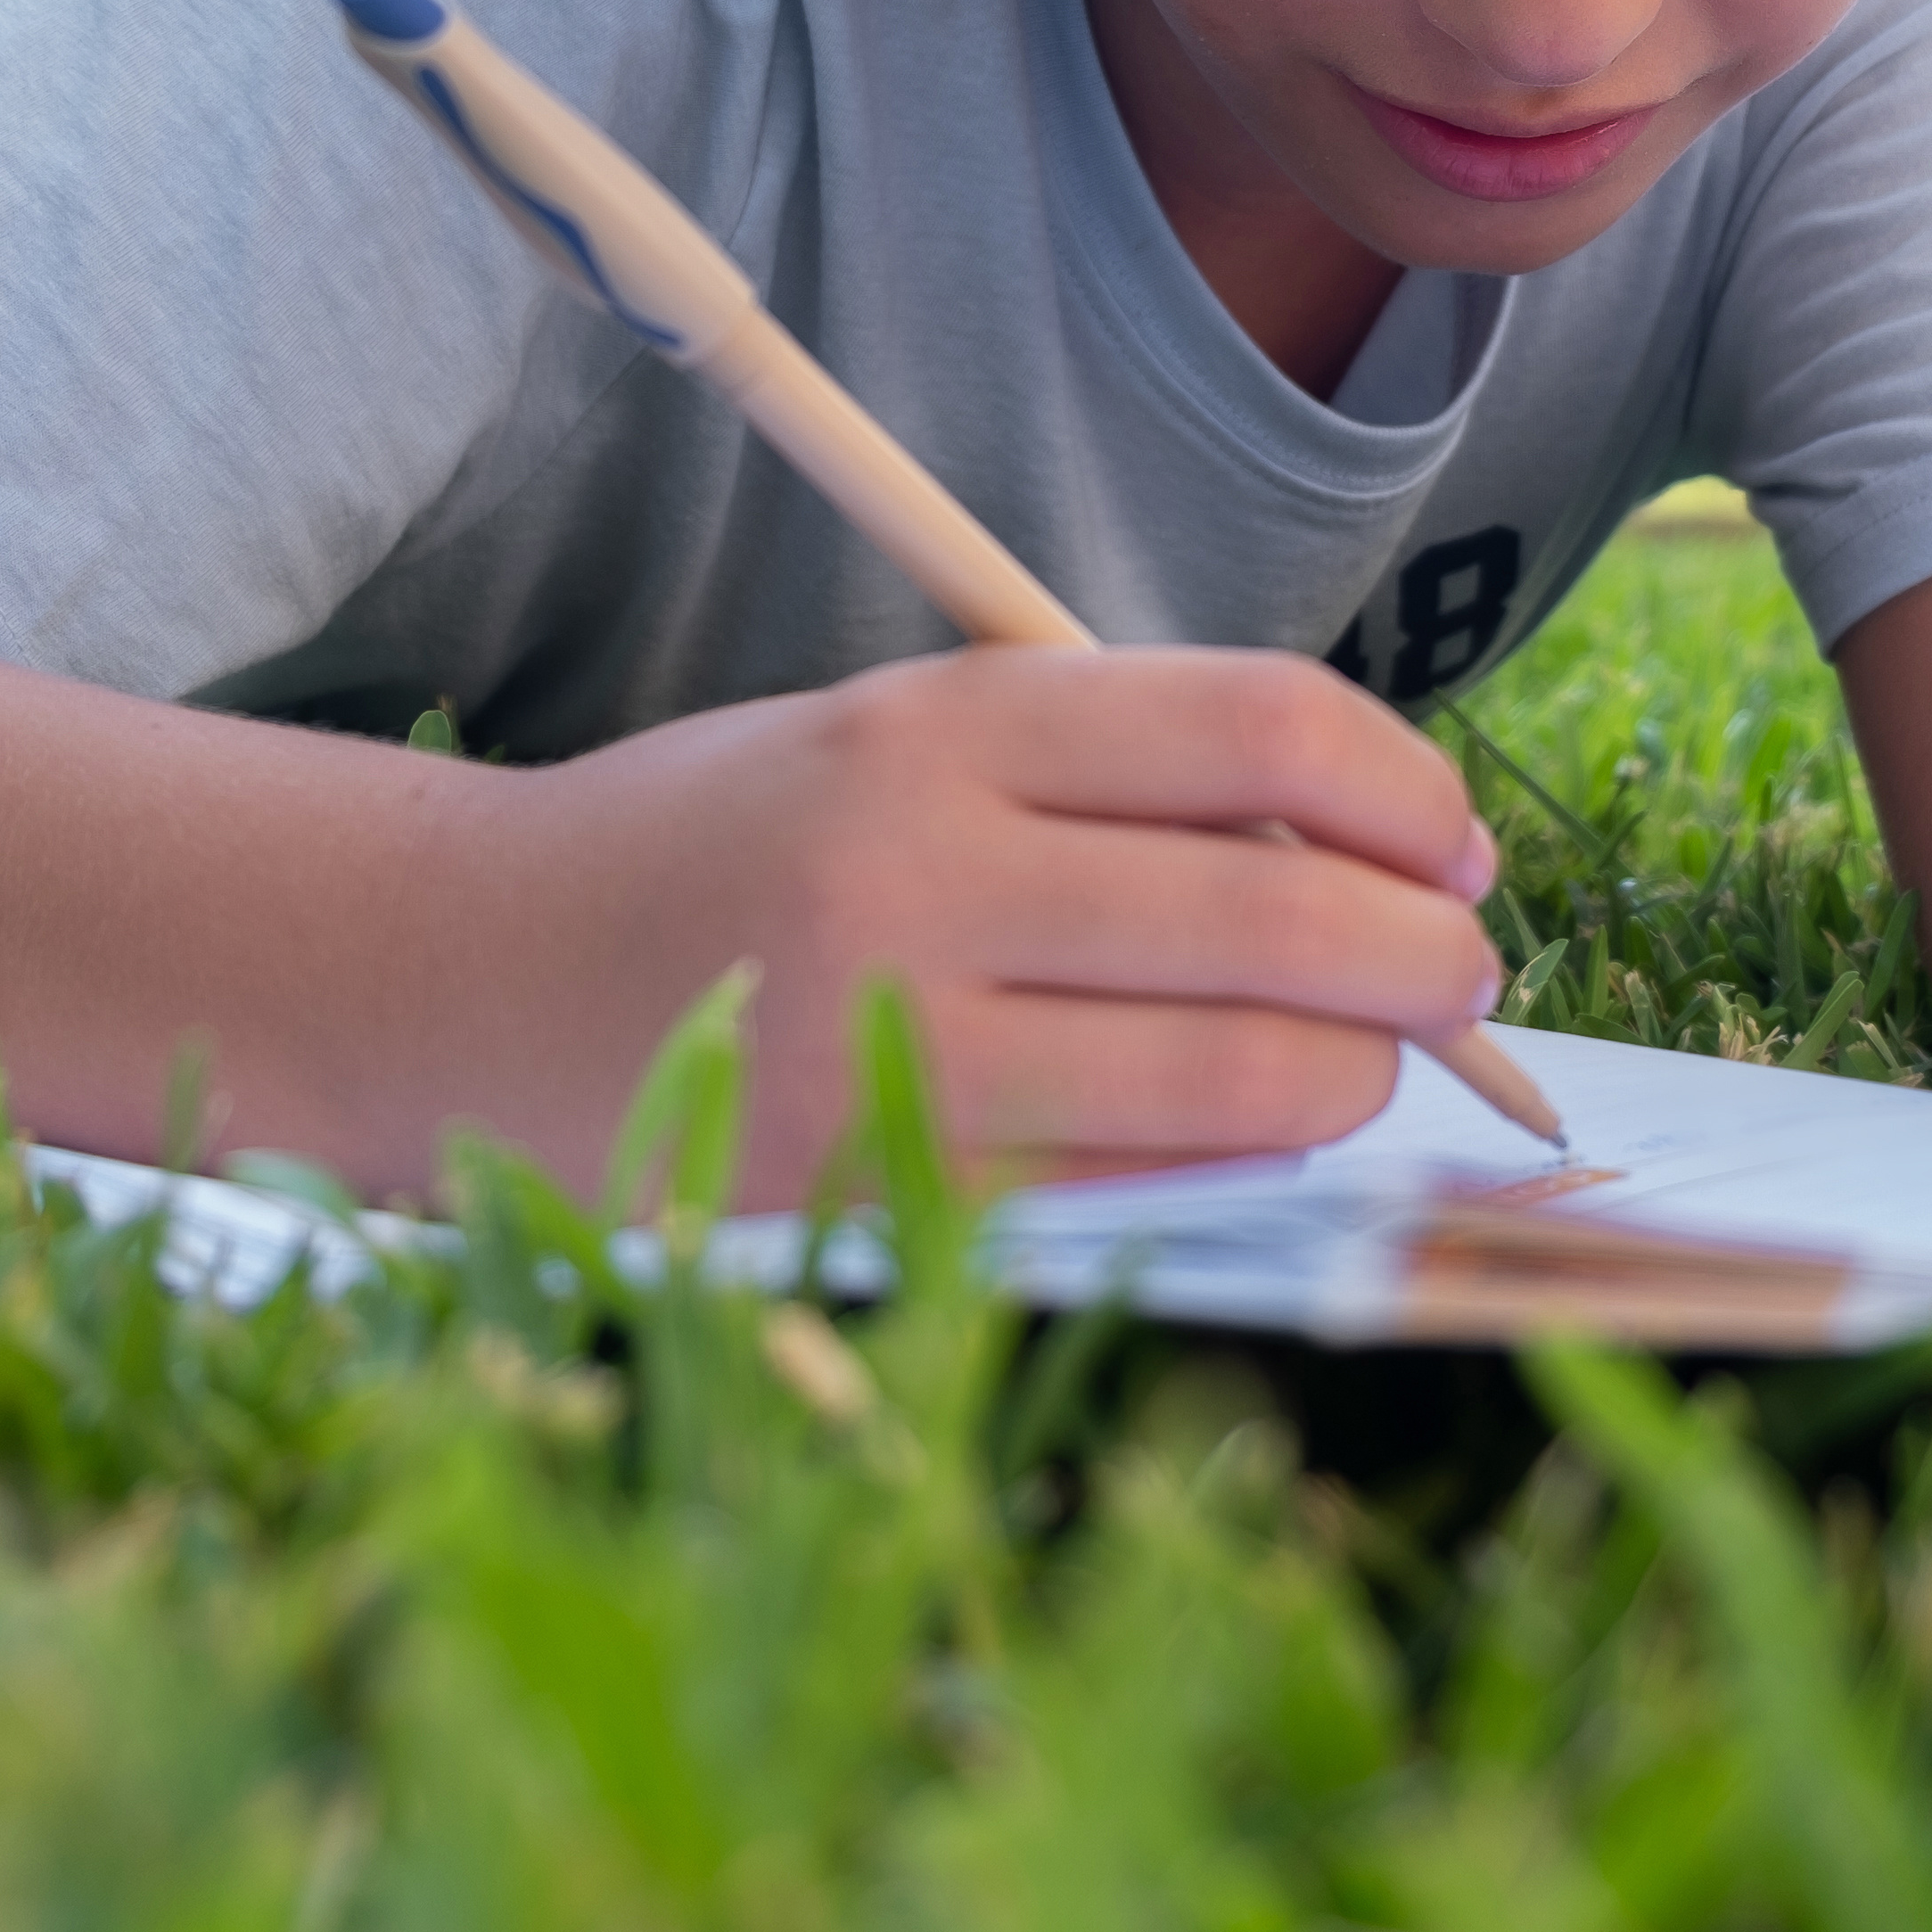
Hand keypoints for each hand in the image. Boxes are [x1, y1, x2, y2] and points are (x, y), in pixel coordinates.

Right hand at [484, 642, 1511, 1200]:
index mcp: (936, 727)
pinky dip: (1241, 1164)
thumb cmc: (729, 852)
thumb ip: (1110, 779)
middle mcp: (917, 879)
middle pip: (1283, 913)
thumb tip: (1376, 854)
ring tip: (1374, 1061)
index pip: (1260, 727)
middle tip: (1464, 977)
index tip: (1454, 843)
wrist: (467, 982)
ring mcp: (897, 1056)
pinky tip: (1248, 1133)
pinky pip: (1147, 1193)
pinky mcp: (881, 1204)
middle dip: (1428, 959)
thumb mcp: (901, 744)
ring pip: (1243, 1077)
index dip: (1406, 788)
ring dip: (1358, 1075)